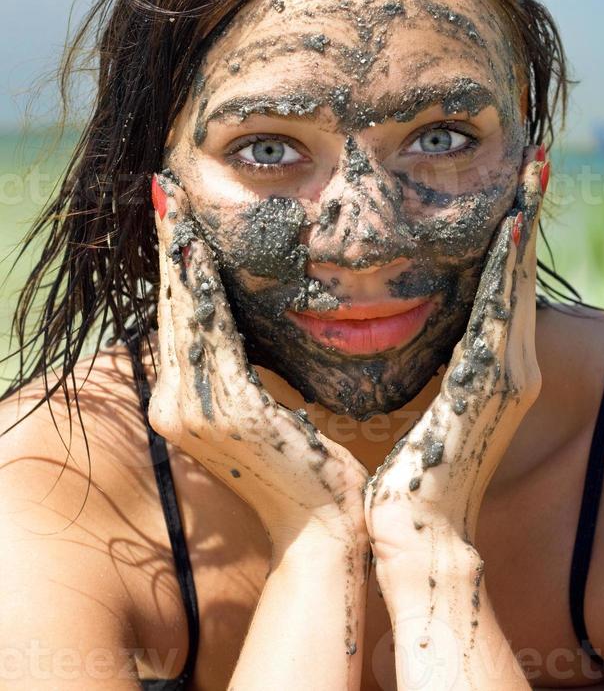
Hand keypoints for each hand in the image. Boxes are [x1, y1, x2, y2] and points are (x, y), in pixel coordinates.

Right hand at [148, 170, 368, 549]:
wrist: (324, 525)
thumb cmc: (309, 465)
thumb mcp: (269, 409)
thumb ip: (248, 370)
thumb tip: (249, 328)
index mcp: (188, 403)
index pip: (178, 317)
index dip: (173, 265)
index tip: (175, 215)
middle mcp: (175, 403)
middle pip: (170, 306)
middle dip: (168, 246)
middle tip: (165, 190)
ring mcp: (191, 408)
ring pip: (182, 310)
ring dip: (178, 254)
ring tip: (173, 203)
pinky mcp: (221, 407)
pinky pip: (209, 330)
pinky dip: (201, 286)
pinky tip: (198, 248)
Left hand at [364, 145, 547, 567]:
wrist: (417, 528)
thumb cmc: (412, 469)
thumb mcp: (426, 403)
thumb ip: (435, 366)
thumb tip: (412, 329)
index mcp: (492, 367)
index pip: (503, 288)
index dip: (512, 240)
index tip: (514, 193)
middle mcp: (511, 364)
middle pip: (520, 276)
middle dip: (530, 218)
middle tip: (537, 164)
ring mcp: (508, 374)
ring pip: (517, 284)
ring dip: (525, 228)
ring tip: (533, 176)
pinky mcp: (492, 384)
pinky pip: (500, 312)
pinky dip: (508, 269)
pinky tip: (510, 227)